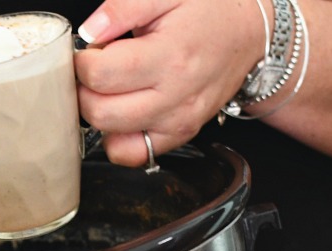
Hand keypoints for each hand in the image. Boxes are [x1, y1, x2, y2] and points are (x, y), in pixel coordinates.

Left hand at [74, 0, 269, 167]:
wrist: (249, 33)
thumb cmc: (209, 11)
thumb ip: (122, 8)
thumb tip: (89, 31)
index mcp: (170, 56)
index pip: (100, 74)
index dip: (82, 62)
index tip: (89, 51)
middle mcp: (176, 96)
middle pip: (100, 112)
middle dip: (84, 90)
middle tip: (95, 70)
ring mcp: (180, 121)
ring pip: (112, 138)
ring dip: (99, 114)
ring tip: (110, 88)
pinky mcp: (180, 135)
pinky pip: (134, 155)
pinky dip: (118, 139)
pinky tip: (122, 112)